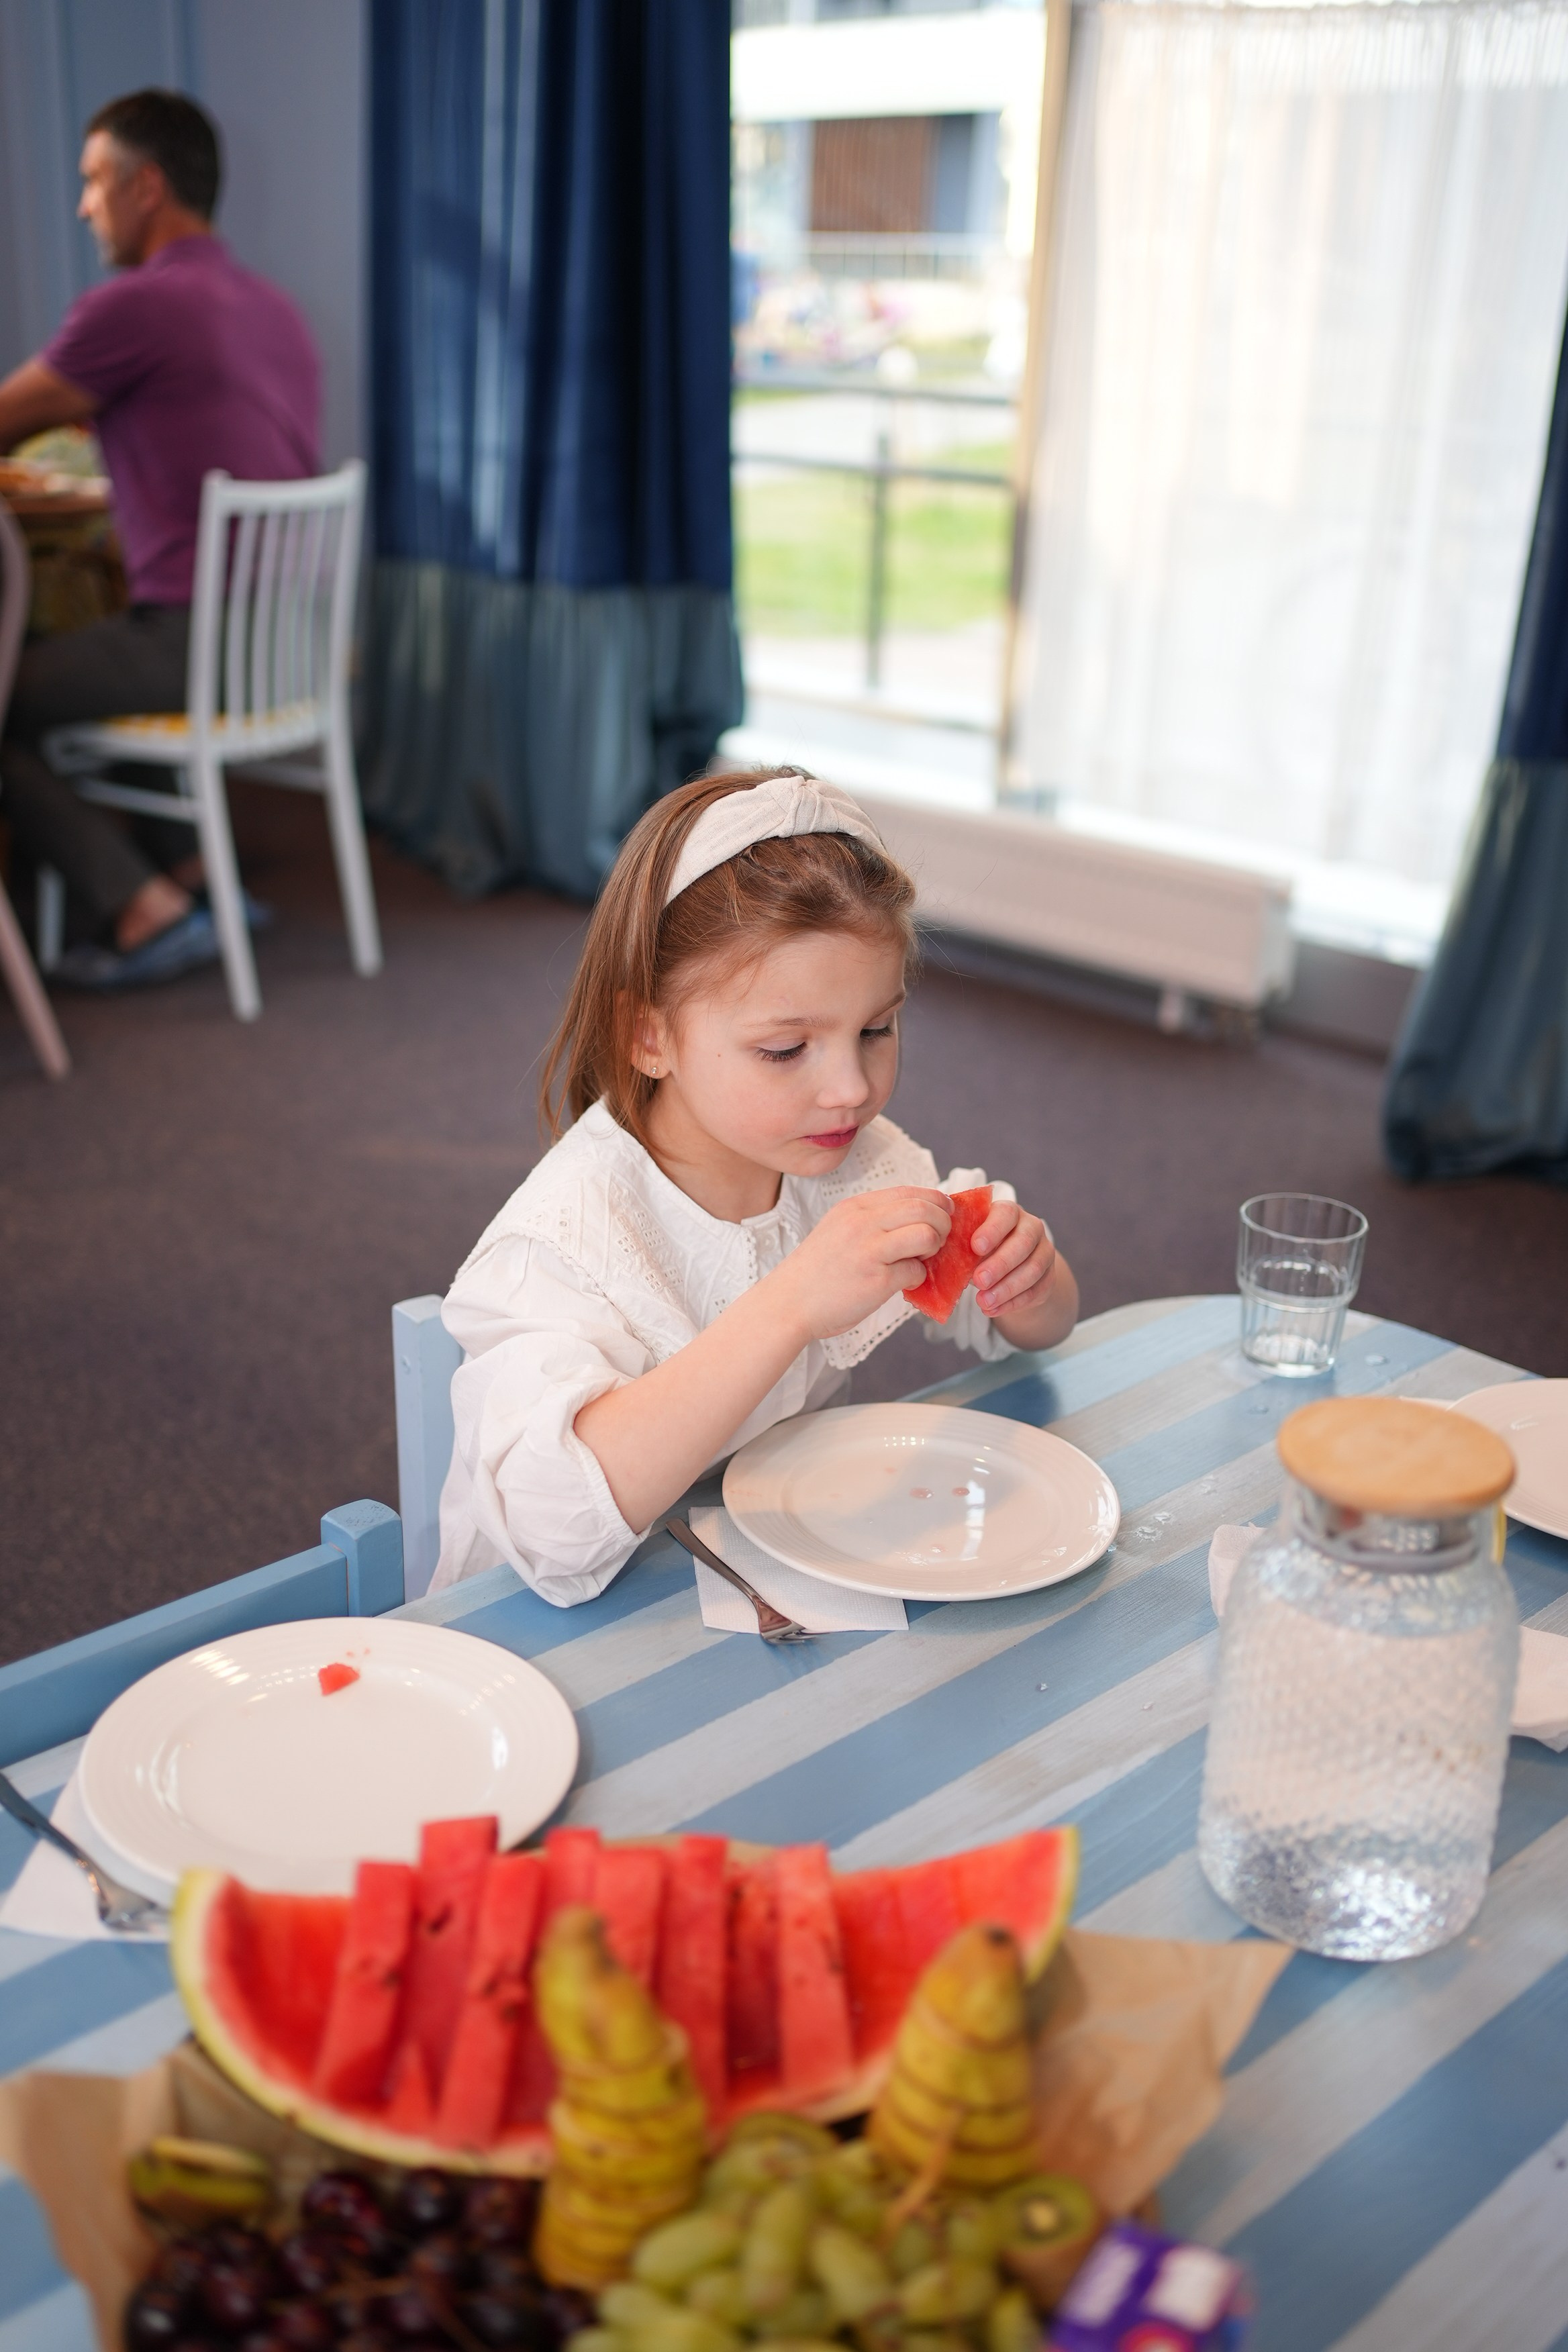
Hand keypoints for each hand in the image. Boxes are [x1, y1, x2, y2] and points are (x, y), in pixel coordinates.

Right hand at [771, 1187, 951, 1342]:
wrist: (787, 1303)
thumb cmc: (816, 1272)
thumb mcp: (839, 1229)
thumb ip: (874, 1221)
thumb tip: (920, 1219)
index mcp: (855, 1207)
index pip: (910, 1191)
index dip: (935, 1202)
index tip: (942, 1216)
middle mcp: (862, 1223)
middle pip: (924, 1207)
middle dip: (943, 1223)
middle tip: (940, 1240)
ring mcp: (869, 1250)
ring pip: (926, 1233)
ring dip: (935, 1247)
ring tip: (923, 1259)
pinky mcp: (876, 1280)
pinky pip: (916, 1271)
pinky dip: (918, 1278)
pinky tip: (904, 1282)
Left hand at [971, 1197, 1056, 1319]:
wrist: (1008, 1267)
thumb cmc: (981, 1249)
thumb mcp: (970, 1241)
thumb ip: (961, 1243)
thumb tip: (945, 1256)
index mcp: (1009, 1213)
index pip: (1006, 1214)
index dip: (992, 1230)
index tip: (975, 1247)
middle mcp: (1032, 1228)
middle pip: (1023, 1242)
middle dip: (1000, 1264)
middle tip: (979, 1280)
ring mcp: (1044, 1252)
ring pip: (1033, 1269)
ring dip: (1007, 1288)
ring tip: (983, 1301)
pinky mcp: (1049, 1277)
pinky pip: (1036, 1290)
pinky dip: (1013, 1303)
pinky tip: (992, 1310)